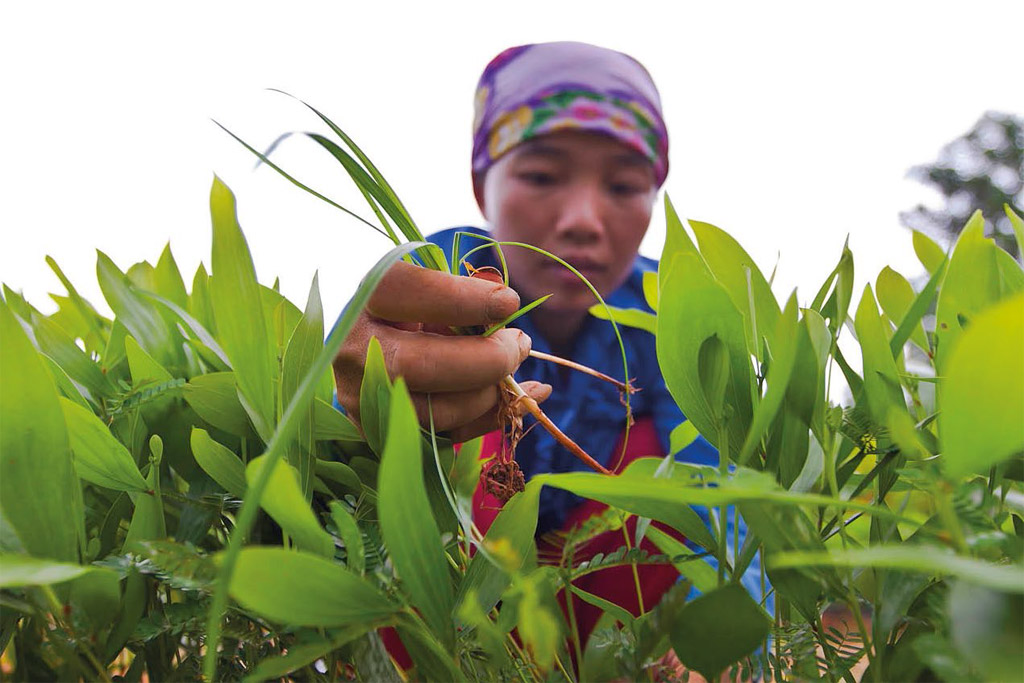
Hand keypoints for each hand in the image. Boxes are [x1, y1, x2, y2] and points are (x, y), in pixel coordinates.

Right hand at [332, 261, 551, 441]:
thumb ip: (459, 289)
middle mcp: (356, 351)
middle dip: (490, 358)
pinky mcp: (383, 432)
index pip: (415, 295)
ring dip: (491, 392)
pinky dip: (490, 418)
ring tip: (511, 366)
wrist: (354, 344)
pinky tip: (519, 401)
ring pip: (441, 411)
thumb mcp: (424, 284)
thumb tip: (504, 307)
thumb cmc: (401, 306)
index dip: (470, 301)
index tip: (509, 303)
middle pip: (427, 364)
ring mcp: (365, 399)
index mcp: (366, 299)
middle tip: (520, 343)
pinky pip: (448, 436)